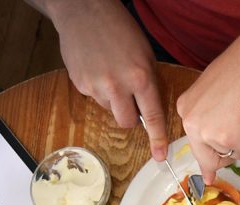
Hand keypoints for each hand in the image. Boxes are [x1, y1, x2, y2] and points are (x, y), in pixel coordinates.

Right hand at [42, 0, 167, 159]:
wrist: (84, 11)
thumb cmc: (120, 30)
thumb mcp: (145, 55)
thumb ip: (148, 83)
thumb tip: (150, 110)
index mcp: (140, 77)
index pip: (152, 116)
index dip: (157, 139)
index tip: (159, 156)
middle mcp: (118, 85)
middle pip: (126, 122)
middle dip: (129, 116)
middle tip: (128, 99)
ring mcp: (96, 86)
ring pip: (109, 110)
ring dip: (112, 100)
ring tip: (110, 73)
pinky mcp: (79, 84)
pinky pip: (93, 98)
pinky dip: (97, 89)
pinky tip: (97, 69)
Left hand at [176, 27, 239, 183]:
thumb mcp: (215, 94)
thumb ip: (211, 118)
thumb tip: (214, 149)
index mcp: (186, 110)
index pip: (195, 144)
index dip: (207, 160)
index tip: (207, 177)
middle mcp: (193, 123)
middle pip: (213, 157)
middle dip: (231, 151)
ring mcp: (212, 133)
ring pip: (236, 153)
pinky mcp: (233, 139)